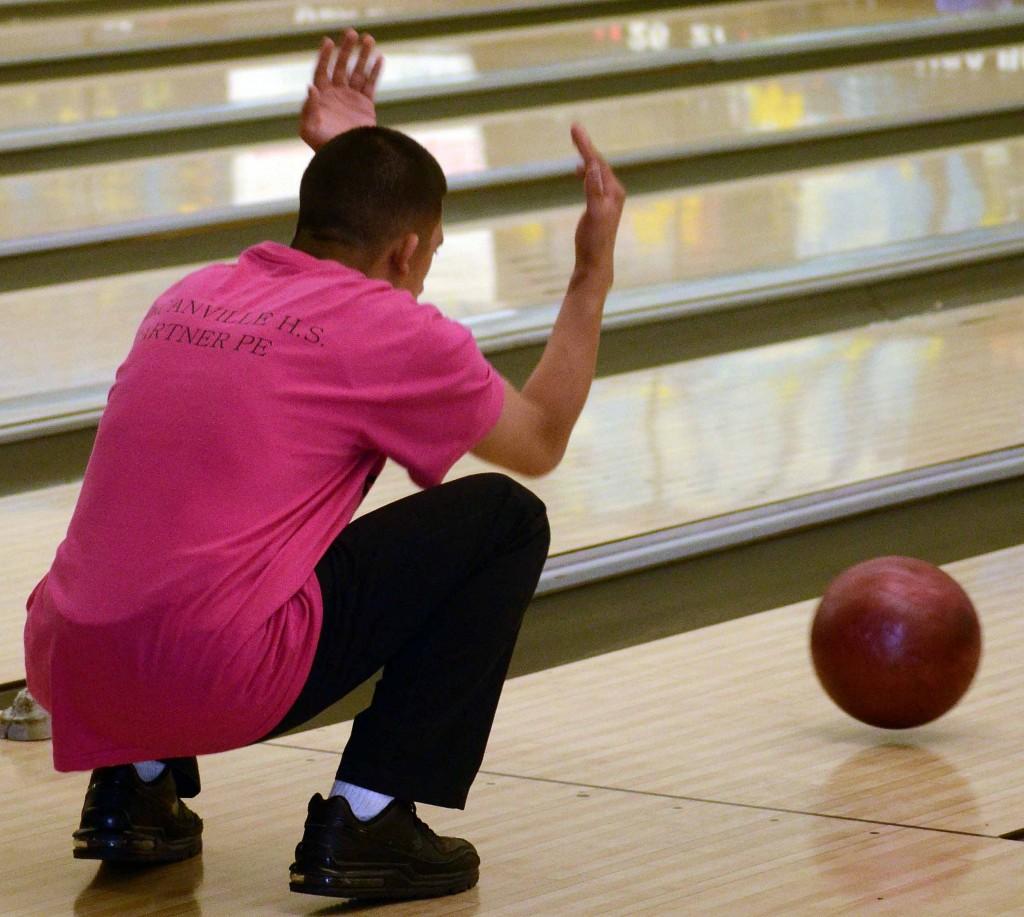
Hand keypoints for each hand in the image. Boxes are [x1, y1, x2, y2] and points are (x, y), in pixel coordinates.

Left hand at [300, 29, 383, 151]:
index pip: (322, 71)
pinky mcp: (365, 105)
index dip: (325, 56)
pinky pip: (371, 85)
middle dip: (346, 50)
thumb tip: (311, 86)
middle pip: (341, 66)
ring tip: (369, 39)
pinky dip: (375, 72)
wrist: (347, 159)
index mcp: (321, 97)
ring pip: (357, 72)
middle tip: (351, 33)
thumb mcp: (309, 129)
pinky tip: (379, 58)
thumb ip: (309, 108)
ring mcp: (351, 99)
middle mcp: (336, 94)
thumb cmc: (324, 147)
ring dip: (363, 56)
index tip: (329, 42)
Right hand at [570, 124, 624, 287]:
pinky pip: (593, 181)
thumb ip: (594, 191)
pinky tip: (578, 170)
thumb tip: (592, 168)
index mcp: (613, 191)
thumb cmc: (594, 241)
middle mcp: (614, 192)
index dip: (585, 145)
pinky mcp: (599, 206)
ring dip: (586, 157)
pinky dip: (585, 171)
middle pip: (599, 163)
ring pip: (596, 171)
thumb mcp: (594, 214)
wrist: (595, 263)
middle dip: (586, 146)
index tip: (575, 128)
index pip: (597, 163)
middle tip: (574, 128)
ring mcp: (607, 199)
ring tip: (577, 143)